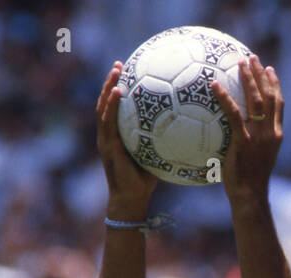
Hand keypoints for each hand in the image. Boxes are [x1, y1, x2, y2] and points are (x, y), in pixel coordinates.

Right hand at [96, 62, 157, 219]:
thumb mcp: (155, 155)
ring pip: (103, 108)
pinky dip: (111, 106)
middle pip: (106, 103)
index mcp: (117, 136)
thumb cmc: (145, 180)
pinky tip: (118, 92)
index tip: (127, 72)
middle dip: (110, 82)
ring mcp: (105, 140)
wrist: (132, 199)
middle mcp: (108, 135)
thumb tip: (186, 128)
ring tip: (116, 71)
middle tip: (119, 64)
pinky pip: (108, 122)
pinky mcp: (108, 146)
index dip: (118, 90)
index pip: (115, 108)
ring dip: (108, 87)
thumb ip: (163, 141)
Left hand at [210, 55, 282, 205]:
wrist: (251, 196)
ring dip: (248, 79)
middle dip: (261, 75)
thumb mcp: (257, 160)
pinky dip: (224, 97)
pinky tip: (215, 85)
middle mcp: (270, 132)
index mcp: (276, 135)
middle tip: (252, 58)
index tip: (269, 69)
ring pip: (255, 101)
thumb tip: (238, 135)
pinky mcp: (243, 141)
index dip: (275, 85)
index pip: (279, 104)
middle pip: (268, 96)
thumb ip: (252, 144)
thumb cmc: (250, 183)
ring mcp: (258, 136)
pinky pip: (233, 114)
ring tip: (241, 63)